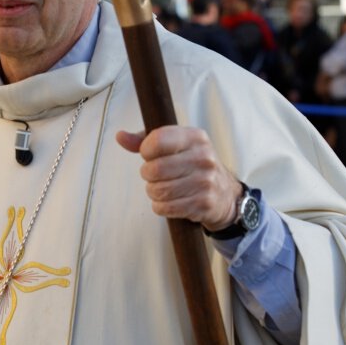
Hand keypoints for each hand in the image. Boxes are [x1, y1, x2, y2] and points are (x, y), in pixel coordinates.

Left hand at [116, 125, 240, 231]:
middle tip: (155, 176)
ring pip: (159, 190)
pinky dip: (161, 206)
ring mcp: (205, 181)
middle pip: (155, 169)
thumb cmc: (192, 165)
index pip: (157, 140)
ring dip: (154, 192)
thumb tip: (120, 136)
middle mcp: (203, 157)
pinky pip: (166, 208)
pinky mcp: (203, 203)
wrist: (225, 194)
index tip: (149, 155)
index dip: (146, 150)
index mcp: (195, 137)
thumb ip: (145, 139)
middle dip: (148, 175)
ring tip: (163, 188)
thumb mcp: (175, 146)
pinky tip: (170, 201)